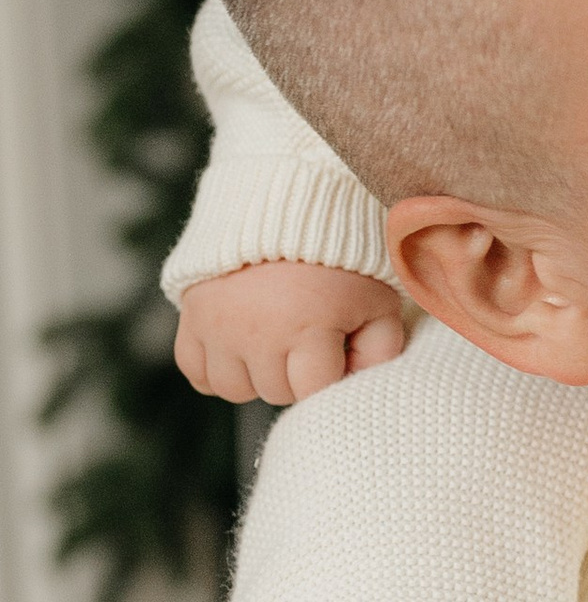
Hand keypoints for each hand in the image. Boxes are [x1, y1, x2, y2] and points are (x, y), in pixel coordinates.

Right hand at [176, 262, 406, 407]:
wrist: (285, 209)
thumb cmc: (340, 259)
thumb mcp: (377, 301)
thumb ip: (381, 349)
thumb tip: (359, 383)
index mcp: (307, 327)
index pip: (313, 391)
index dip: (328, 376)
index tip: (335, 351)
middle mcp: (257, 332)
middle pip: (275, 392)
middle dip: (296, 375)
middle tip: (305, 340)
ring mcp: (219, 326)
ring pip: (234, 389)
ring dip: (255, 376)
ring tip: (274, 343)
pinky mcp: (192, 315)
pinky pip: (195, 372)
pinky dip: (215, 369)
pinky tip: (239, 349)